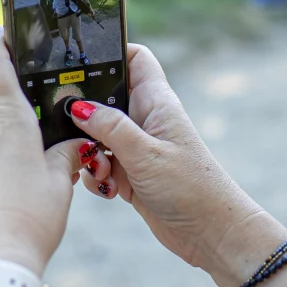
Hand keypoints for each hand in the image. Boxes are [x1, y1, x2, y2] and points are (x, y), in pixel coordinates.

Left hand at [0, 28, 82, 276]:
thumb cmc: (30, 216)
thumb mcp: (60, 179)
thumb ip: (67, 153)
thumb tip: (74, 143)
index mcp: (5, 117)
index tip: (4, 32)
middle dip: (20, 113)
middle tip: (48, 129)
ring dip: (9, 144)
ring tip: (38, 171)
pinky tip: (16, 192)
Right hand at [66, 44, 262, 274]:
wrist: (210, 233)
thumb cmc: (190, 187)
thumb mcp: (145, 153)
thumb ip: (109, 127)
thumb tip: (77, 106)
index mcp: (156, 102)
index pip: (134, 59)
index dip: (111, 53)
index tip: (80, 62)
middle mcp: (145, 120)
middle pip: (104, 99)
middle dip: (85, 114)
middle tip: (76, 130)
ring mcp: (136, 146)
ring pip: (95, 136)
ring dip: (89, 152)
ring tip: (103, 169)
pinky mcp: (129, 173)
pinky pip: (99, 164)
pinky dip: (96, 175)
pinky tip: (108, 189)